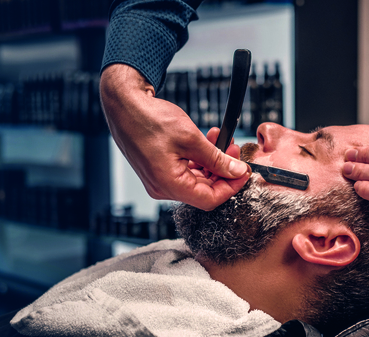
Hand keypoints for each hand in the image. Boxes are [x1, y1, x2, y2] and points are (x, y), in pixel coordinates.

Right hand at [100, 64, 250, 210]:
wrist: (124, 105)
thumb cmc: (149, 119)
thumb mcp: (191, 138)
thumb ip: (217, 159)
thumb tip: (236, 171)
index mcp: (169, 185)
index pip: (210, 199)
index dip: (231, 187)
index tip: (244, 172)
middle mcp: (162, 187)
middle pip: (204, 191)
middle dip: (223, 171)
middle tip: (234, 150)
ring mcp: (159, 180)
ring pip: (196, 180)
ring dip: (212, 163)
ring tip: (222, 140)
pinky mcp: (159, 170)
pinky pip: (185, 171)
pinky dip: (199, 159)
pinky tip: (207, 143)